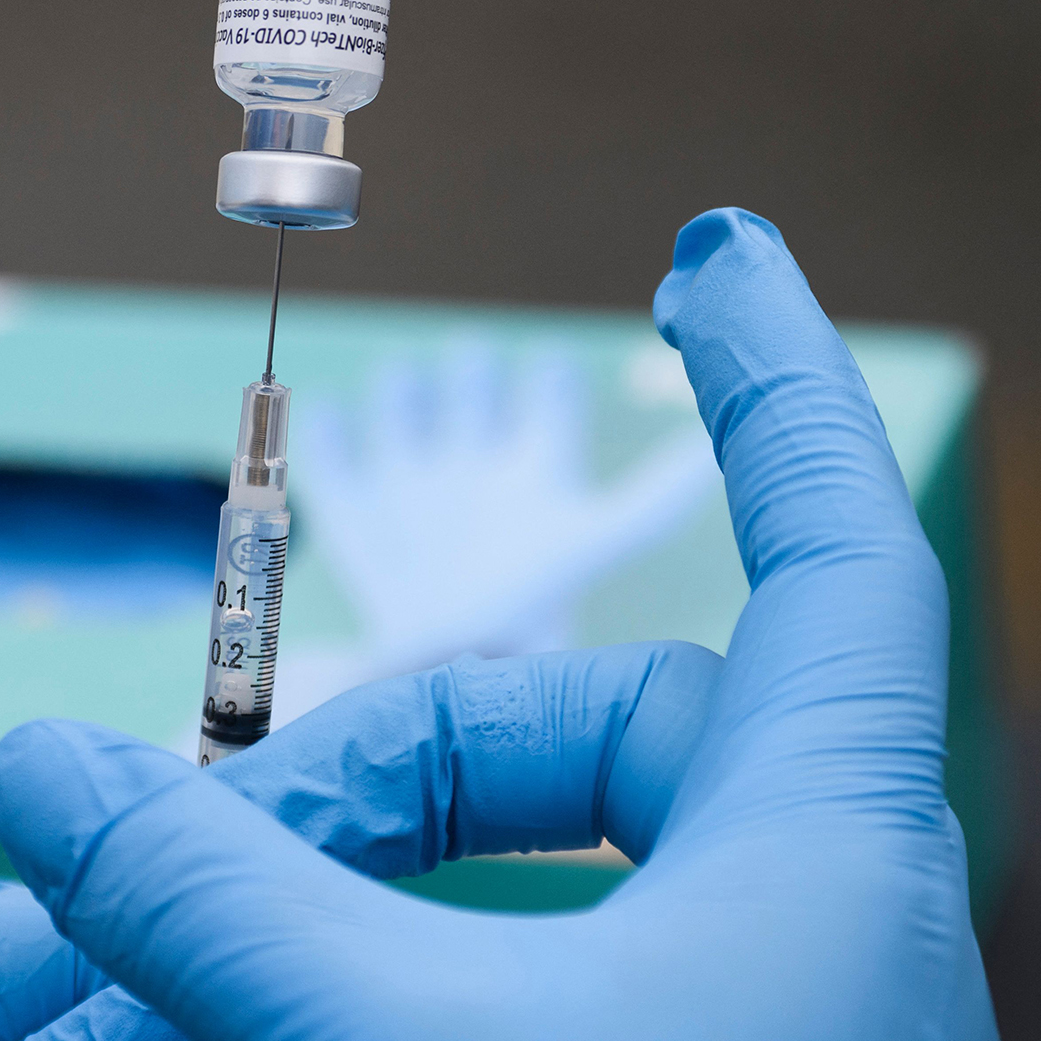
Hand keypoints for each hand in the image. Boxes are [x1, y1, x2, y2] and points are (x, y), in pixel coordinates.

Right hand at [0, 209, 994, 1040]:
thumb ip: (222, 903)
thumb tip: (36, 766)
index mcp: (816, 850)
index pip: (827, 538)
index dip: (768, 380)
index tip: (709, 253)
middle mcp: (793, 918)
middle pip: (601, 720)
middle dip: (416, 733)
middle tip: (252, 808)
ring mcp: (729, 1018)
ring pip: (534, 865)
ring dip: (365, 866)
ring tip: (212, 911)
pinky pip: (513, 970)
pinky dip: (388, 956)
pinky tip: (261, 990)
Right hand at [289, 346, 715, 704]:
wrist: (445, 675)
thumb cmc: (533, 609)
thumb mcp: (599, 538)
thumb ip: (656, 494)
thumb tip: (712, 448)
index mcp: (536, 465)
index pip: (548, 391)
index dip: (548, 375)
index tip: (549, 371)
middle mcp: (476, 463)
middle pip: (472, 378)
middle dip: (468, 365)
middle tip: (469, 365)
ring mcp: (414, 482)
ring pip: (402, 399)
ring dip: (401, 390)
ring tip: (406, 396)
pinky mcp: (357, 512)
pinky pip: (334, 456)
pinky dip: (329, 433)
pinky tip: (335, 420)